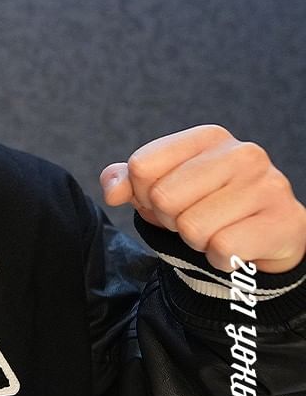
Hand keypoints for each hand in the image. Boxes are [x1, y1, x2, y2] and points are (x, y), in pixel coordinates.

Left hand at [100, 124, 305, 273]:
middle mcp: (242, 153)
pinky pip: (222, 249)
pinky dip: (220, 258)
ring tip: (217, 230)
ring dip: (197, 241)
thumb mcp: (162, 187)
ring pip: (192, 227)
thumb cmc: (208, 207)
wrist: (265, 238)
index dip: (142, 194)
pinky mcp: (283, 220)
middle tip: (196, 218)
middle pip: (163, 197)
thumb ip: (128, 181)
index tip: (167, 200)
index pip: (141, 166)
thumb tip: (112, 190)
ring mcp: (267, 185)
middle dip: (170, 219)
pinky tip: (236, 246)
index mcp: (208, 137)